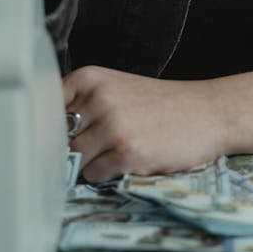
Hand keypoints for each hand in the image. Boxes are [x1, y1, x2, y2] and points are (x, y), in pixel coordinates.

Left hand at [62, 66, 252, 181]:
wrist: (206, 112)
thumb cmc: (162, 103)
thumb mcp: (117, 88)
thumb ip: (83, 103)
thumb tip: (47, 135)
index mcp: (92, 77)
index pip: (46, 106)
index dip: (52, 124)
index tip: (63, 131)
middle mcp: (99, 98)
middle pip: (59, 136)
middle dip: (73, 145)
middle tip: (99, 143)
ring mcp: (112, 125)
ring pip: (75, 158)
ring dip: (90, 161)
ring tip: (117, 149)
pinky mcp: (126, 152)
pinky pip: (94, 174)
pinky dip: (105, 173)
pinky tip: (127, 159)